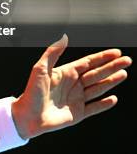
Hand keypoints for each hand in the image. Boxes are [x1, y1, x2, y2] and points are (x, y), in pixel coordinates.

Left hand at [11, 34, 131, 138]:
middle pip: (96, 74)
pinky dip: (104, 104)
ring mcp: (77, 99)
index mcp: (66, 73)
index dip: (102, 57)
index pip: (88, 63)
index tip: (116, 52)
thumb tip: (64, 38)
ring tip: (124, 74)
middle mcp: (73, 85)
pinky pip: (95, 108)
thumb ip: (52, 53)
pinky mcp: (78, 113)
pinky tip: (113, 98)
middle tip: (127, 60)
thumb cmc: (31, 91)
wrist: (27, 116)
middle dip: (112, 67)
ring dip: (111, 82)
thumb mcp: (40, 69)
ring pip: (98, 89)